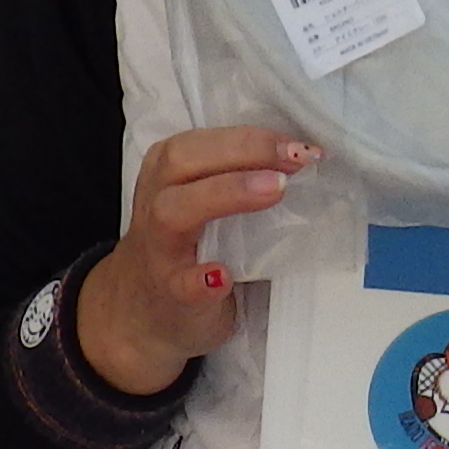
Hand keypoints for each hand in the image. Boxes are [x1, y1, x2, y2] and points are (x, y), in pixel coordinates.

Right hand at [77, 126, 317, 395]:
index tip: (301, 145)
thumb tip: (305, 157)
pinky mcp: (169, 294)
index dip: (252, 138)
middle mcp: (155, 202)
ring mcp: (159, 250)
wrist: (143, 310)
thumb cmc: (188, 244)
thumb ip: (238, 176)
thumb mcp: (203, 197)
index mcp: (167, 172)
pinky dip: (199, 280)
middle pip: (181, 162)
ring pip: (172, 211)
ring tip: (275, 190)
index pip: (201, 141)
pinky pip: (178, 284)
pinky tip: (224, 276)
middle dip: (243, 153)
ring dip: (225, 195)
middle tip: (297, 162)